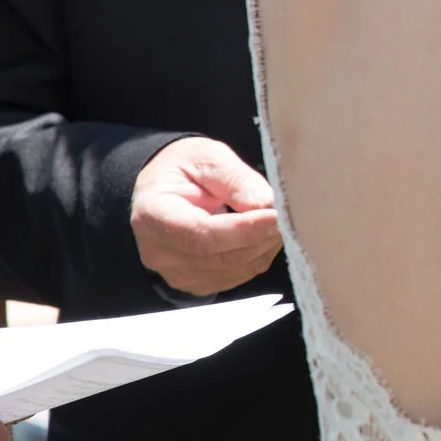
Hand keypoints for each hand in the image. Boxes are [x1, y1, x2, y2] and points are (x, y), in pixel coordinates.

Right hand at [131, 137, 281, 296]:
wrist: (163, 190)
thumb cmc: (184, 169)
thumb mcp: (207, 157)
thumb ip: (235, 179)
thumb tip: (266, 203)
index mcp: (152, 214)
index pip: (201, 235)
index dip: (243, 230)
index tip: (276, 215)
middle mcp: (158, 252)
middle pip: (220, 257)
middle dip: (262, 236)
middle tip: (289, 214)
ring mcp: (175, 272)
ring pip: (234, 269)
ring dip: (264, 246)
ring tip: (275, 218)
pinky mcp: (195, 283)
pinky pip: (237, 276)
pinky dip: (258, 256)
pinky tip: (261, 233)